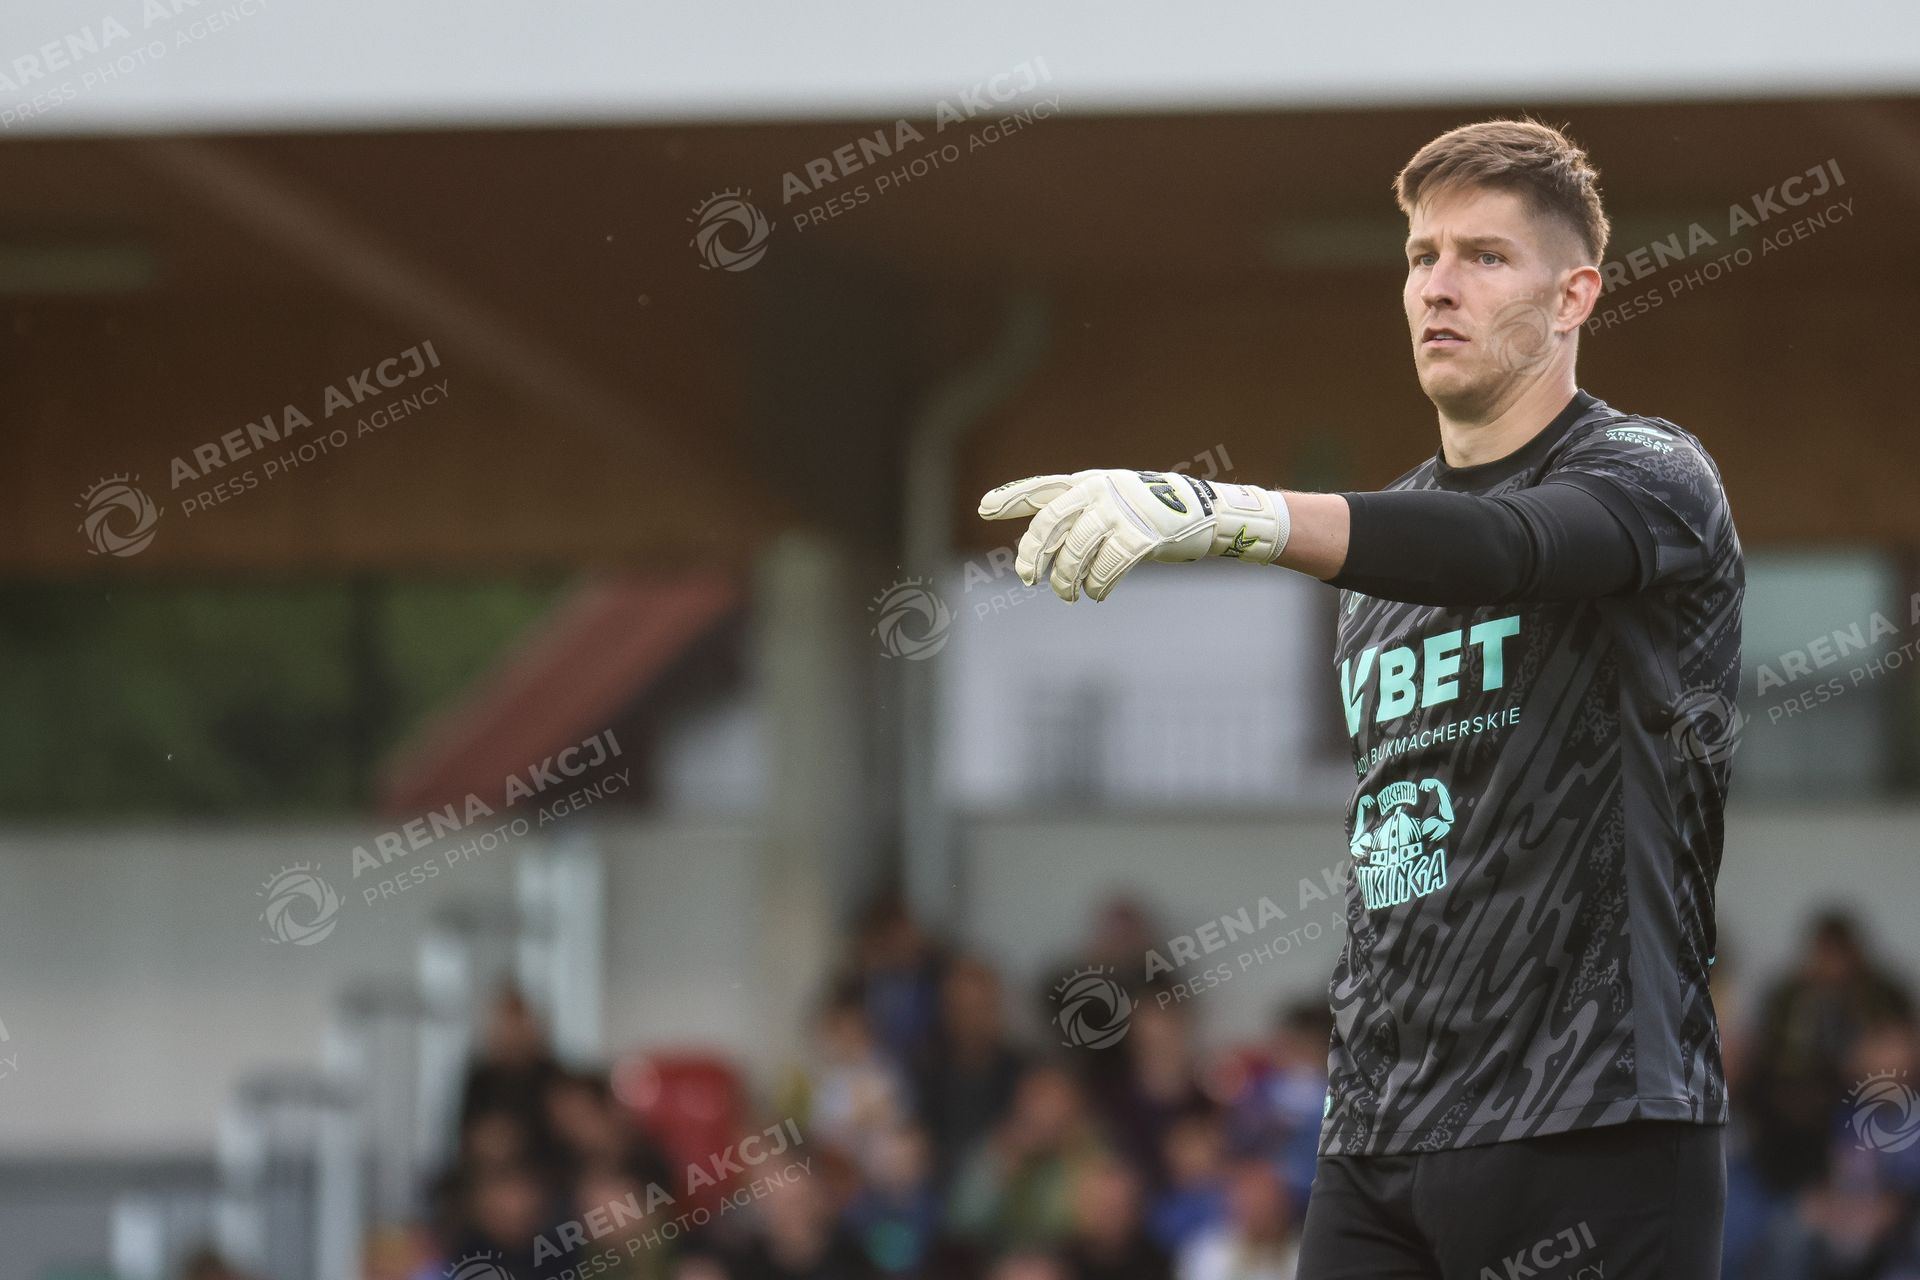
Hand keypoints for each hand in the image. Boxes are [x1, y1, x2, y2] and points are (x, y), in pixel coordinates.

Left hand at [978, 469, 1290, 601]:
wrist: (1207, 513)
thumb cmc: (1152, 512)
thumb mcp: (1113, 501)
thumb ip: (1079, 514)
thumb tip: (1041, 546)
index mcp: (1090, 482)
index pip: (1042, 489)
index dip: (1011, 497)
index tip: (983, 508)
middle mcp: (1100, 492)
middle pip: (1050, 524)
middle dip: (1033, 553)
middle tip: (1027, 578)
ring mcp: (1120, 512)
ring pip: (1075, 552)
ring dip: (1068, 580)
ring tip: (1069, 594)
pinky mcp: (1141, 536)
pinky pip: (1107, 567)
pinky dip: (1097, 585)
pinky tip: (1096, 593)